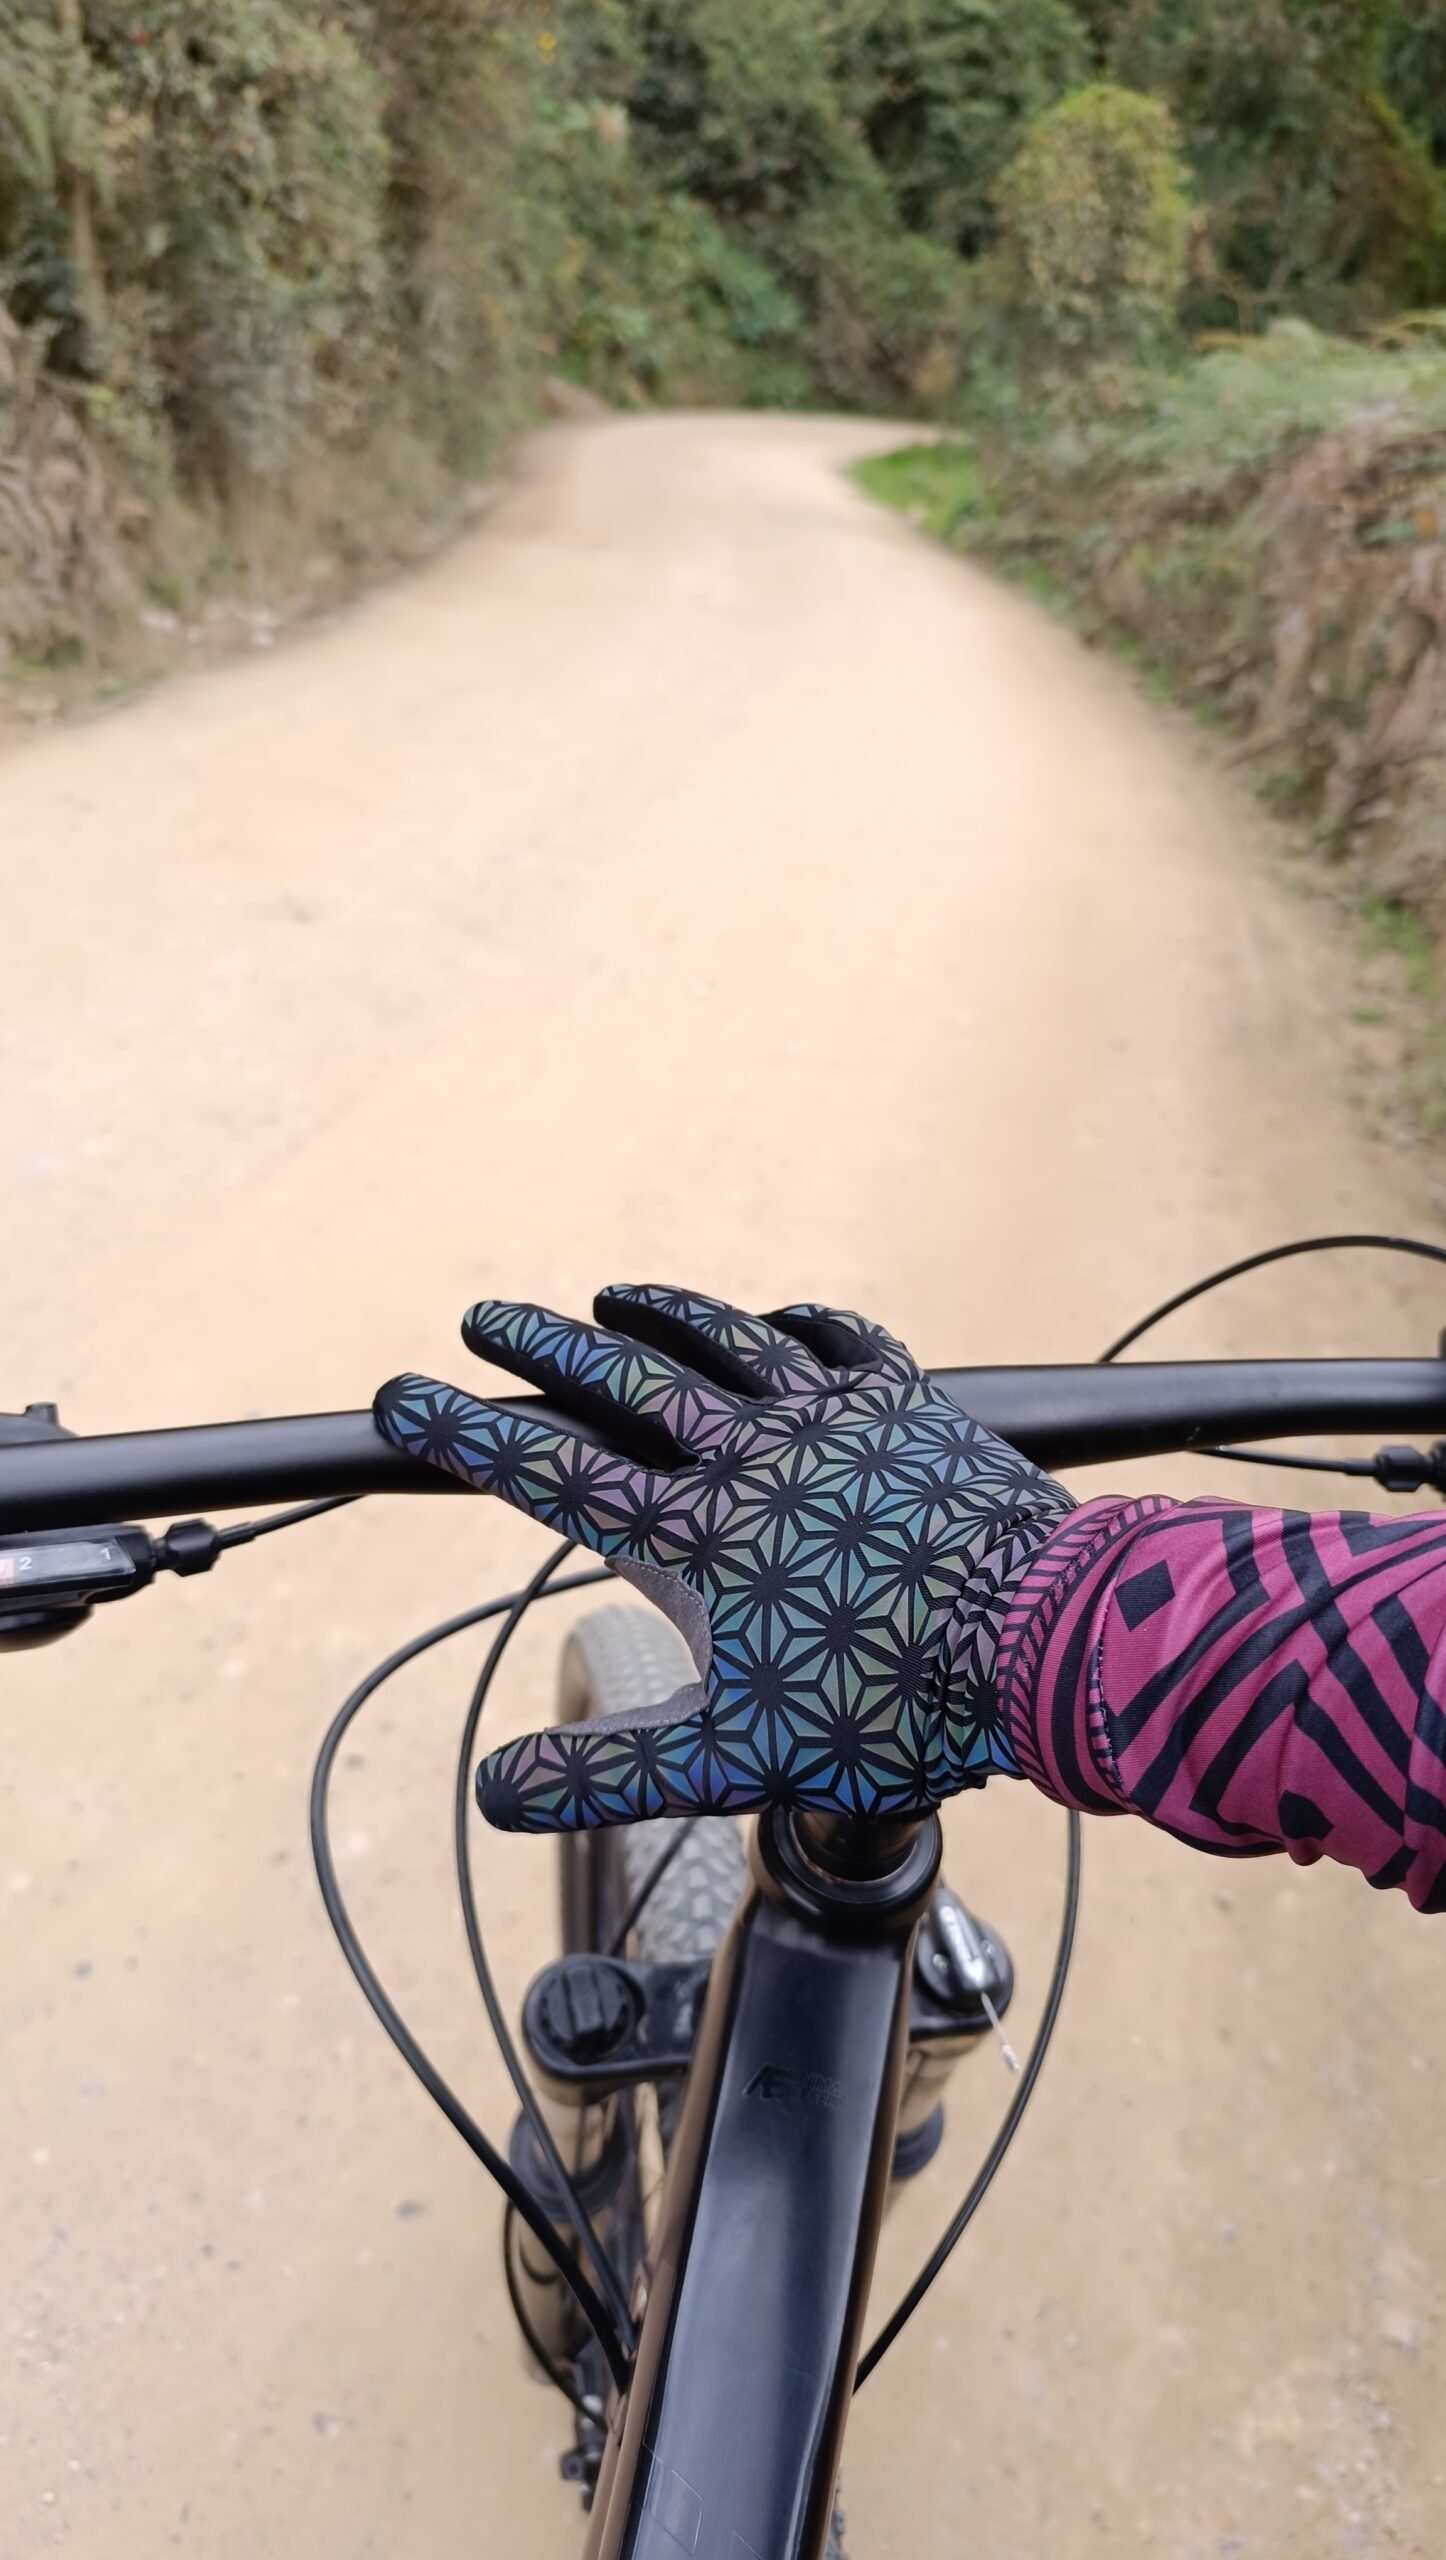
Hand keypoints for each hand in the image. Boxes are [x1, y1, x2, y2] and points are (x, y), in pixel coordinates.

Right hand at [374, 1286, 1072, 1830]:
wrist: (1042, 1639)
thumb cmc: (887, 1706)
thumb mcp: (730, 1759)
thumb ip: (607, 1773)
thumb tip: (496, 1792)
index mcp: (692, 1532)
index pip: (547, 1469)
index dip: (463, 1432)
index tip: (398, 1399)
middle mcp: (749, 1452)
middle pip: (621, 1378)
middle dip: (542, 1346)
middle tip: (486, 1316)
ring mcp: (833, 1417)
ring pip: (723, 1341)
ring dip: (658, 1315)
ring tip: (612, 1297)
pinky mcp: (909, 1406)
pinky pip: (840, 1341)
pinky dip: (797, 1323)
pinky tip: (784, 1318)